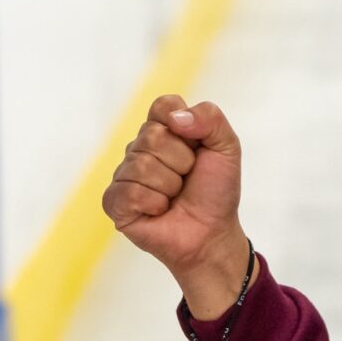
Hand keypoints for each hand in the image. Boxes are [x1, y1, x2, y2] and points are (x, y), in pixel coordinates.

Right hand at [102, 94, 248, 316]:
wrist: (211, 233)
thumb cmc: (215, 191)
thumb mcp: (227, 148)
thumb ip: (210, 118)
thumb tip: (175, 120)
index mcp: (163, 130)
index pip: (163, 106)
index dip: (184, 127)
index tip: (196, 148)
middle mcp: (139, 148)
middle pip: (152, 136)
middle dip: (181, 162)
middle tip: (187, 179)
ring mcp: (124, 174)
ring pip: (142, 165)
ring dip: (169, 186)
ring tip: (174, 197)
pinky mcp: (115, 201)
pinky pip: (131, 191)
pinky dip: (155, 203)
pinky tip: (159, 210)